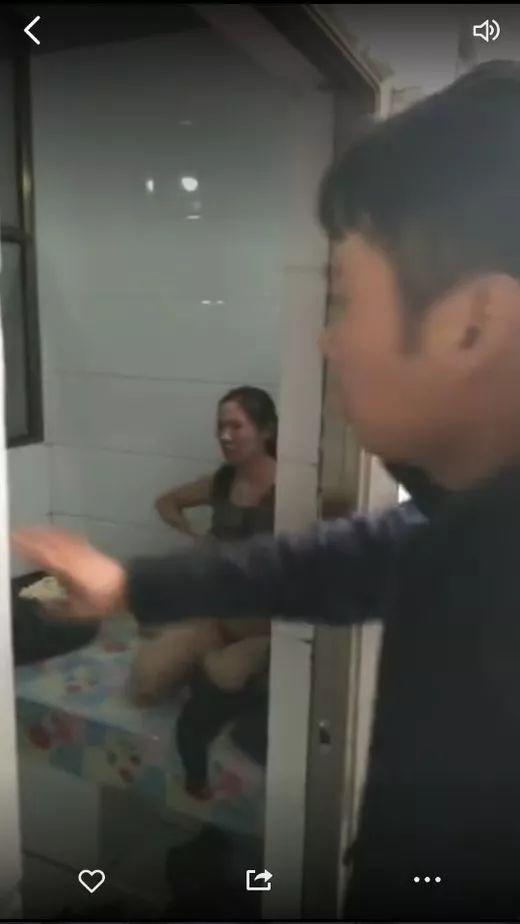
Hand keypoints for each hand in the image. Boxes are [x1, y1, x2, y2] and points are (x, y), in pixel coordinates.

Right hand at [12, 528, 127, 619]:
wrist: (130, 588)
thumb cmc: (104, 601)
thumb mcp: (81, 611)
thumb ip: (59, 609)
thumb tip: (40, 607)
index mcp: (70, 569)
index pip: (44, 555)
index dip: (29, 548)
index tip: (14, 542)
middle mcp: (74, 556)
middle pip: (50, 543)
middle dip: (32, 537)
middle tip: (15, 533)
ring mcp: (83, 550)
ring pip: (60, 538)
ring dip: (43, 532)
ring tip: (28, 530)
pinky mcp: (90, 549)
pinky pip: (71, 537)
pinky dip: (59, 533)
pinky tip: (54, 532)